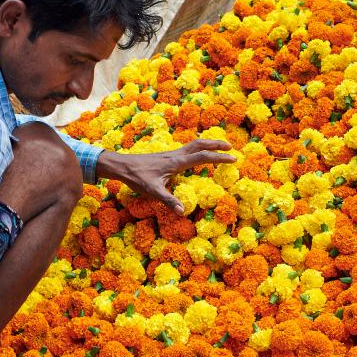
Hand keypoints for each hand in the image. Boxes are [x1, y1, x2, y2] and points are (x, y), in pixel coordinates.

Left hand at [96, 140, 235, 214]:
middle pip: (200, 144)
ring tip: (219, 147)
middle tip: (231, 147)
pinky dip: (197, 149)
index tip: (234, 159)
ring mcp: (171, 154)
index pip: (203, 157)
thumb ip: (169, 200)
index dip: (219, 158)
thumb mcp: (153, 191)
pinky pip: (187, 149)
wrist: (122, 165)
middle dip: (217, 144)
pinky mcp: (166, 156)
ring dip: (208, 144)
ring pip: (193, 144)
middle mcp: (176, 155)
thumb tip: (182, 212)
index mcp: (176, 162)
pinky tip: (197, 155)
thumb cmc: (137, 177)